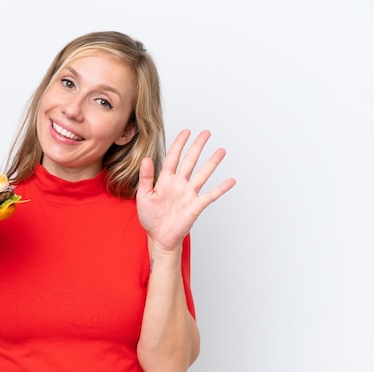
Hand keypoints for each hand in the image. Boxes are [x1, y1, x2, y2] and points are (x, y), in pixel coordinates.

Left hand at [136, 129, 235, 250]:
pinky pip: (210, 195)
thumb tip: (146, 159)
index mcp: (165, 179)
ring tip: (221, 151)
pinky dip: (221, 188)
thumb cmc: (150, 218)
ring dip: (212, 162)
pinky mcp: (196, 205)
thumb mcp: (143, 196)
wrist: (159, 237)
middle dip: (198, 146)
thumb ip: (145, 177)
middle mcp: (179, 184)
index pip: (173, 157)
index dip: (179, 143)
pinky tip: (231, 180)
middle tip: (206, 133)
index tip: (186, 132)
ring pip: (202, 174)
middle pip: (190, 161)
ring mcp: (189, 193)